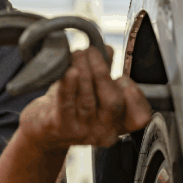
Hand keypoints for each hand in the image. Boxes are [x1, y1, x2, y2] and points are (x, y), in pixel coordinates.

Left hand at [19, 45, 151, 149]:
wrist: (42, 129)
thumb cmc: (70, 108)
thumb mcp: (91, 90)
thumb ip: (103, 71)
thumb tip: (107, 49)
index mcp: (118, 124)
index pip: (139, 116)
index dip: (134, 94)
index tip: (120, 76)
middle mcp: (103, 132)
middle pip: (112, 102)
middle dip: (102, 72)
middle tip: (91, 52)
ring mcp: (83, 132)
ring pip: (88, 100)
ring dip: (83, 71)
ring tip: (77, 54)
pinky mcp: (62, 128)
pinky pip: (66, 105)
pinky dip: (68, 86)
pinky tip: (69, 71)